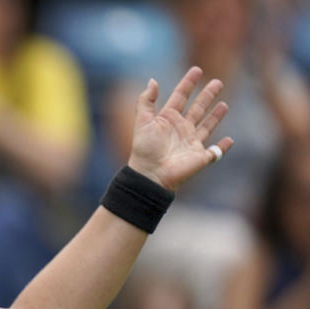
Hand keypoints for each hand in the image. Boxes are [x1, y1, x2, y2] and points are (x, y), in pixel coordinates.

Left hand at [127, 67, 232, 190]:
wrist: (151, 174)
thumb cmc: (145, 149)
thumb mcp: (142, 121)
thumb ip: (146, 101)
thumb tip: (153, 80)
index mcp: (167, 119)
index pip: (180, 96)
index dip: (188, 83)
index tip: (196, 70)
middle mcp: (181, 129)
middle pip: (197, 108)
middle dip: (207, 95)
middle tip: (217, 82)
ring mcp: (191, 143)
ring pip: (207, 126)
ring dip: (216, 116)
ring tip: (224, 104)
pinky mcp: (201, 157)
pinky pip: (215, 152)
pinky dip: (223, 147)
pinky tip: (229, 140)